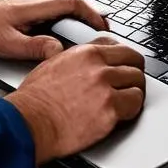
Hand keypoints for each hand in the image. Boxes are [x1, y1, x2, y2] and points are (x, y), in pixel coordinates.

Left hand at [0, 0, 107, 60]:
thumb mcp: (9, 43)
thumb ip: (34, 47)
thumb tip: (58, 51)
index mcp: (37, 5)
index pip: (74, 2)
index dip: (92, 14)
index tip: (102, 28)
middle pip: (76, 0)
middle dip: (94, 14)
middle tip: (105, 31)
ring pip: (69, 1)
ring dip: (84, 13)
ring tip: (94, 30)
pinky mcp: (35, 5)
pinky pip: (61, 5)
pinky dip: (74, 14)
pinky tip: (74, 27)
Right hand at [6, 39, 146, 162]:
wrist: (30, 122)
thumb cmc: (34, 100)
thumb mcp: (52, 65)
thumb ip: (74, 61)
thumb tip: (83, 65)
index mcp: (84, 53)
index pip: (117, 45)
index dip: (124, 57)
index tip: (124, 64)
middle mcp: (97, 65)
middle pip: (133, 60)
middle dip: (134, 72)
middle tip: (132, 82)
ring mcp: (105, 86)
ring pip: (138, 81)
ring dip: (135, 91)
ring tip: (128, 100)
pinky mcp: (110, 109)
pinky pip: (135, 103)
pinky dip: (133, 109)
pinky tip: (125, 113)